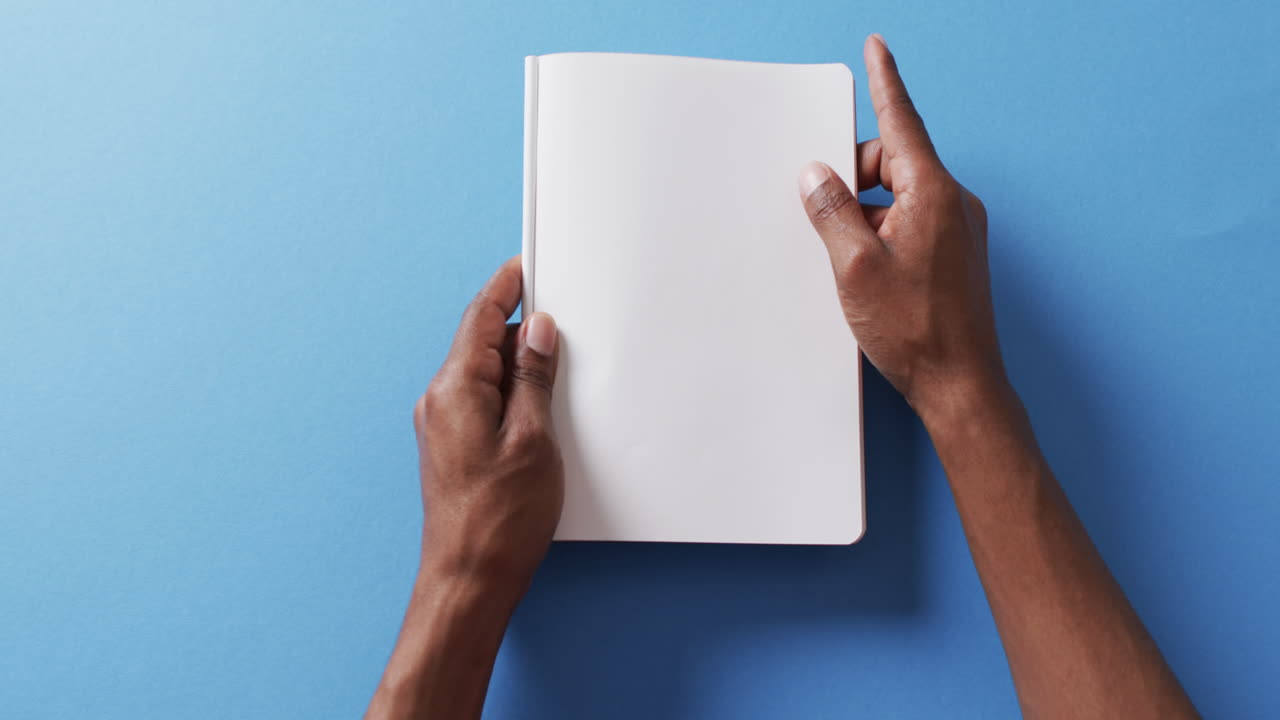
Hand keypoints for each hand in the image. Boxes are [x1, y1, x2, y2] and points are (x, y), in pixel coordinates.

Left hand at [413, 256, 562, 596]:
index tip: (527, 267)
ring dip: (518, 365)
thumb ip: (534, 378)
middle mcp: (439, 401)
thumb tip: (538, 332)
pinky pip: (481, 401)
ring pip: (483, 374)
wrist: (469, 577)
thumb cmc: (499, 519)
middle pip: (481, 342)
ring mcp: (442, 425)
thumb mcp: (534, 438)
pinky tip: (538, 409)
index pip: (480, 317)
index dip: (506, 287)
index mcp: (455, 389)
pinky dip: (510, 393)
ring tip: (557, 373)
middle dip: (520, 329)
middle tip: (561, 322)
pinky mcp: (452, 447)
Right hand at [798, 34, 1005, 421]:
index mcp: (933, 195)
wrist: (960, 385)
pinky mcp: (955, 254)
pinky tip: (865, 272)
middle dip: (855, 176)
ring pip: (899, 196)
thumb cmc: (915, 331)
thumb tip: (816, 174)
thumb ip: (832, 211)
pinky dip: (882, 233)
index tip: (877, 48)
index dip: (883, 82)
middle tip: (825, 212)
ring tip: (848, 260)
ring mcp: (958, 229)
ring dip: (866, 213)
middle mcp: (954, 204)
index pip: (902, 122)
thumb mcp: (854, 267)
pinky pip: (911, 222)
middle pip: (894, 161)